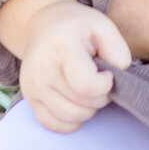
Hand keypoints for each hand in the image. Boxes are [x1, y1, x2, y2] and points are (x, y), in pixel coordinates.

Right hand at [18, 0, 132, 132]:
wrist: (44, 25)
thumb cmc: (79, 26)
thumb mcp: (104, 27)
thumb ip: (119, 52)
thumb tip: (118, 81)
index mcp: (62, 47)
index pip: (85, 85)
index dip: (105, 85)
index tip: (107, 73)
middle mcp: (42, 69)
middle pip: (81, 104)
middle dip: (100, 97)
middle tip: (101, 81)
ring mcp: (32, 86)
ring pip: (70, 118)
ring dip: (88, 109)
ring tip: (90, 90)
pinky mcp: (29, 99)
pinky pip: (54, 124)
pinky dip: (71, 120)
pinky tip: (77, 102)